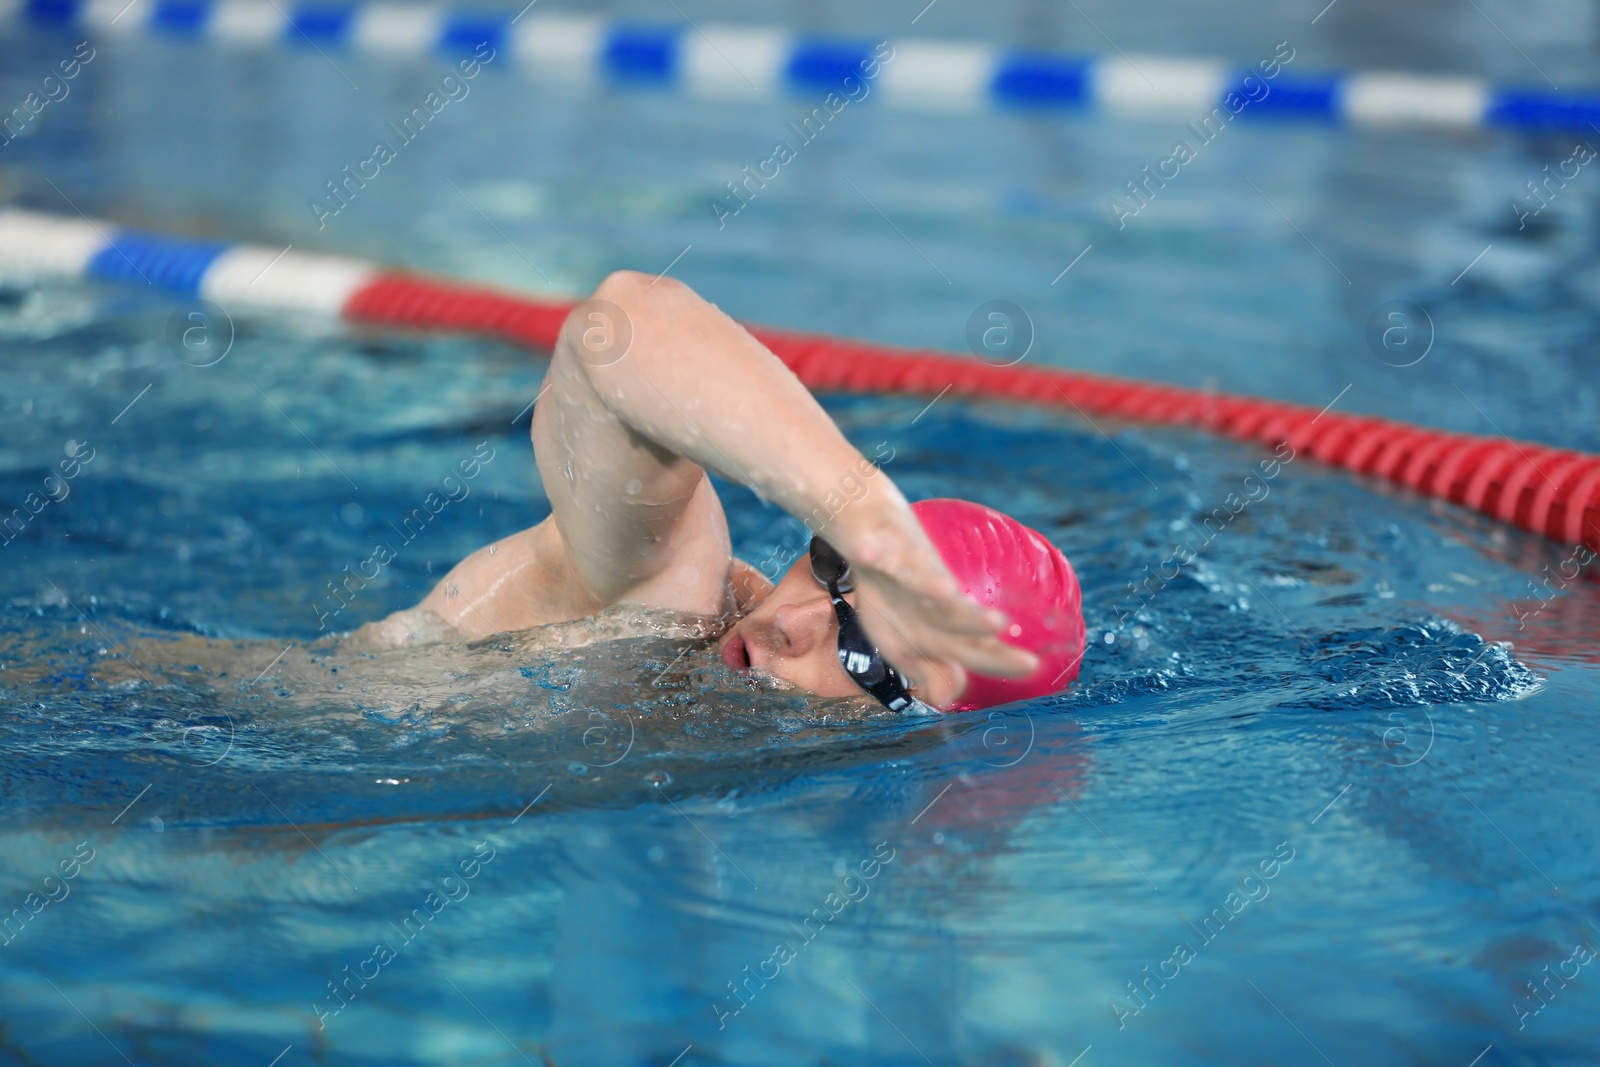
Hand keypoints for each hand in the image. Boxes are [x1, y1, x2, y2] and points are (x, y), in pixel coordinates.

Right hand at [840, 514, 1038, 708]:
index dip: (997, 657)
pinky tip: (864, 552)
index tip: (1032, 666)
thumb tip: (947, 699)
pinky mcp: (878, 545)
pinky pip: (873, 549)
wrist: (872, 530)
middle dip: (972, 620)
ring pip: (919, 577)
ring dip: (929, 585)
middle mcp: (930, 596)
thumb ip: (931, 669)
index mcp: (940, 625)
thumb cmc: (893, 594)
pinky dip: (869, 550)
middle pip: (953, 612)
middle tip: (1000, 624)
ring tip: (944, 593)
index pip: (974, 645)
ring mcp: (905, 569)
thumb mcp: (906, 642)